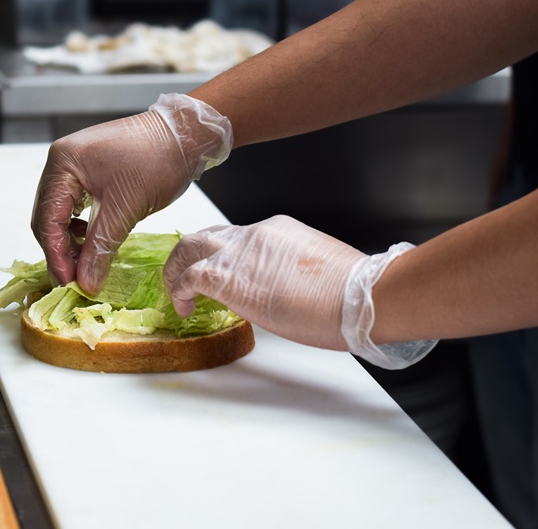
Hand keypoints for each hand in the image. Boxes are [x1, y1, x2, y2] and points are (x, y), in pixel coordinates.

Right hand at [31, 93, 231, 293]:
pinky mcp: (88, 172)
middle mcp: (61, 162)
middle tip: (74, 280)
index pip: (48, 218)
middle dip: (60, 250)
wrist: (184, 133)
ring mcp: (73, 165)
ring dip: (69, 241)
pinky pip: (74, 206)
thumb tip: (86, 283)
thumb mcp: (126, 208)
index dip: (56, 255)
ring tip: (84, 264)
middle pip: (48, 216)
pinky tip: (91, 241)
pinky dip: (80, 228)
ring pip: (60, 213)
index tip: (68, 282)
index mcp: (63, 163)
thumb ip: (101, 247)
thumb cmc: (158, 160)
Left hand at [164, 217, 437, 367]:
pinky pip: (189, 276)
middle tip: (183, 280)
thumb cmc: (351, 294)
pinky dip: (178, 289)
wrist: (362, 297)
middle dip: (189, 256)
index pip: (236, 236)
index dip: (219, 256)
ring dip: (177, 270)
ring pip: (190, 247)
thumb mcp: (315, 272)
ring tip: (176, 293)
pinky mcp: (230, 277)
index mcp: (277, 231)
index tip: (216, 274)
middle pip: (206, 235)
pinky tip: (183, 307)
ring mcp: (241, 253)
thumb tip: (280, 290)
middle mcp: (255, 234)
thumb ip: (290, 272)